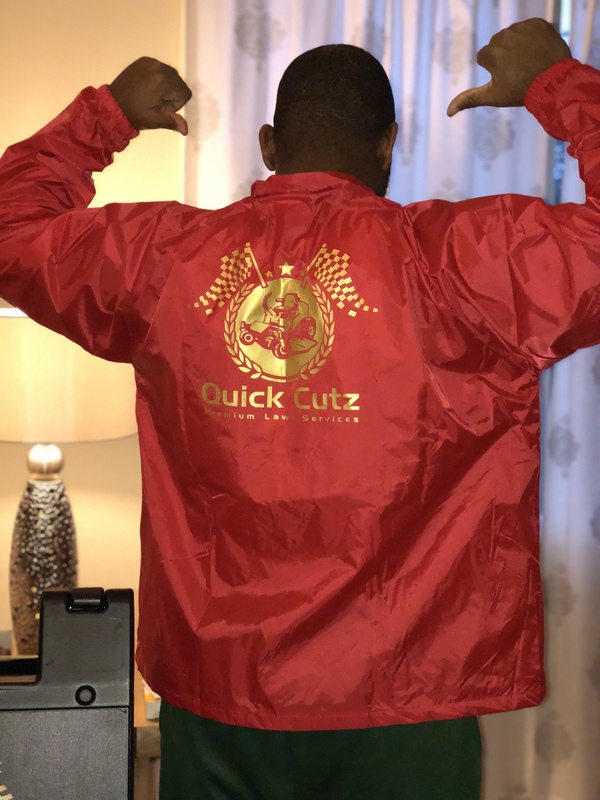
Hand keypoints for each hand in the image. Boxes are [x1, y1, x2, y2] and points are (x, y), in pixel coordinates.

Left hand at [109, 57, 191, 134]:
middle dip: (172, 94)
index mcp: (163, 81)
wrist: (113, 104)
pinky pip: (161, 69)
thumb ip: (172, 122)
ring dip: (166, 86)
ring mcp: (151, 61)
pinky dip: (159, 78)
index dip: (176, 104)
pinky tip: (147, 86)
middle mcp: (159, 67)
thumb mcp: (154, 120)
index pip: (185, 93)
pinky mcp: (144, 60)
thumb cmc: (134, 114)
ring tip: (151, 95)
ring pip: (172, 75)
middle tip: (155, 102)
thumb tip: (186, 131)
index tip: (161, 108)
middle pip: (179, 83)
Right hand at [447, 18, 571, 116]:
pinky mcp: (538, 23)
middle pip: (499, 45)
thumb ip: (469, 99)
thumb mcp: (494, 97)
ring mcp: (522, 28)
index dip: (495, 70)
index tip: (508, 77)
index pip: (485, 58)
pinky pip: (530, 28)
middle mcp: (504, 36)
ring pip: (514, 36)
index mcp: (491, 53)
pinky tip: (539, 51)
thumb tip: (448, 112)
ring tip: (530, 61)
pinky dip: (533, 38)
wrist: (555, 82)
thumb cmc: (521, 92)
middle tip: (520, 70)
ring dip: (519, 46)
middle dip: (506, 55)